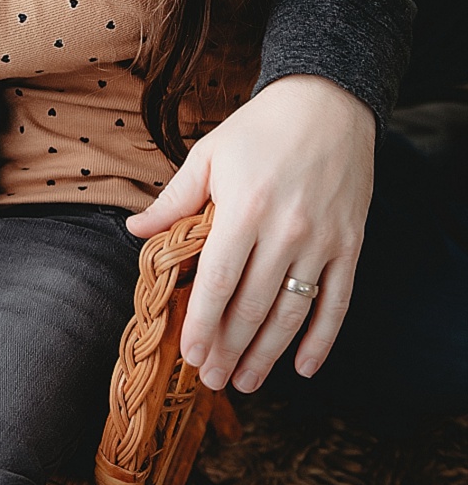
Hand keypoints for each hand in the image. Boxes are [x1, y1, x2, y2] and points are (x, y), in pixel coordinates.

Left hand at [126, 75, 374, 393]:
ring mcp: (323, 241)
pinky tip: (303, 366)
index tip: (188, 353)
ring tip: (246, 381)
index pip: (218, 281)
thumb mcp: (209, 154)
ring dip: (268, 354)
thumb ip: (174, 199)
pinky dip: (321, 340)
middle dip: (229, 349)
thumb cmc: (260, 128)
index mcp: (244, 208)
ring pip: (292, 313)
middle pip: (253, 306)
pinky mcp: (350, 244)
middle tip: (212, 379)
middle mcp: (285, 230)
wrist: (328, 103)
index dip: (202, 323)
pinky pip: (337, 302)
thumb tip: (135, 230)